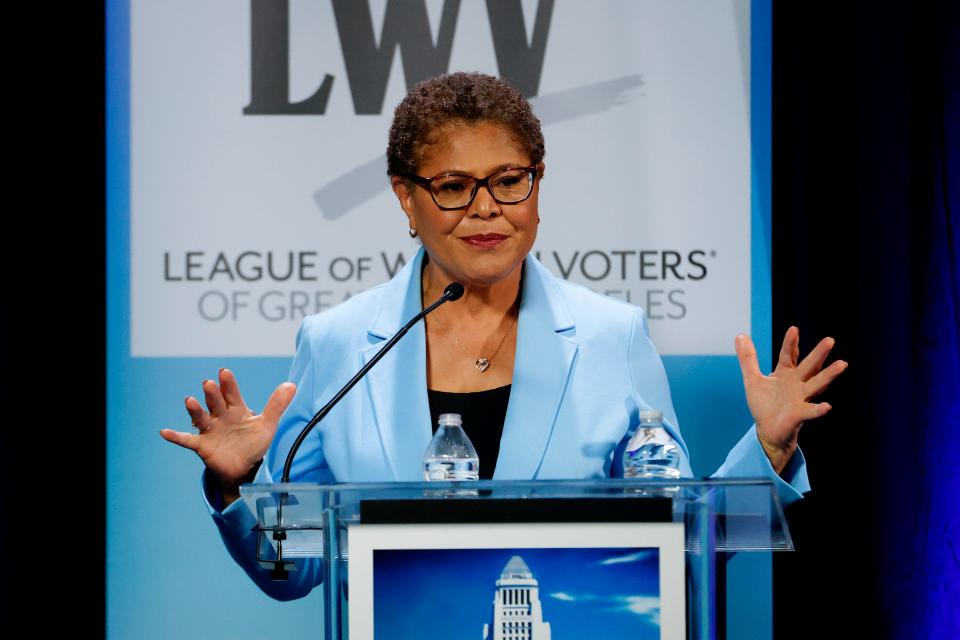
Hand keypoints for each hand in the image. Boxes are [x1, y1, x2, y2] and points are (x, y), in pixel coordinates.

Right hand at [160, 368, 295, 504]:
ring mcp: (210, 430)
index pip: (232, 394)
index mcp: (236, 409)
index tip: (224, 372)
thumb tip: (291, 385)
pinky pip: (187, 440)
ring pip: (201, 417)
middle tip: (209, 384)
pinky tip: (164, 432)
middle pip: (215, 403)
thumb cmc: (253, 443)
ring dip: (195, 410)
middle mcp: (220, 416)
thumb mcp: (267, 425)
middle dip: (212, 394)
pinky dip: (176, 437)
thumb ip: (277, 405)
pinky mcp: (202, 446)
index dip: (228, 384)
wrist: (243, 468)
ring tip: (189, 400)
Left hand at [735, 327, 847, 473]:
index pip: (789, 355)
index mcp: (785, 373)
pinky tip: (827, 406)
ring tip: (842, 364)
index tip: (793, 329)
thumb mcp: (753, 379)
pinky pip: (811, 411)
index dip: (791, 343)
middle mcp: (797, 383)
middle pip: (809, 366)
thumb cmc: (764, 404)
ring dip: (829, 375)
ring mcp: (801, 398)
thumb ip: (748, 359)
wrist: (767, 430)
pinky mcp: (800, 414)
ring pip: (817, 384)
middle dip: (819, 353)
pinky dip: (818, 409)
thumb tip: (740, 335)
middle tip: (830, 340)